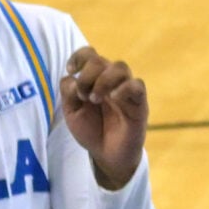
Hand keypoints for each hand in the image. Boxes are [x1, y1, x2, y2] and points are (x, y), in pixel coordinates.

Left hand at [61, 47, 147, 189]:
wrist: (107, 154)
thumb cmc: (91, 130)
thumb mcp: (72, 113)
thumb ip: (68, 93)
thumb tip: (72, 77)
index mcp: (95, 78)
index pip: (90, 54)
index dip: (79, 56)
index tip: (71, 70)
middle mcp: (111, 80)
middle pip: (101, 60)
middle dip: (87, 75)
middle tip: (83, 96)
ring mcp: (126, 90)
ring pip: (120, 67)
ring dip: (103, 80)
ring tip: (95, 99)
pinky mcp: (139, 103)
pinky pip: (137, 85)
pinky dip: (124, 88)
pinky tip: (113, 98)